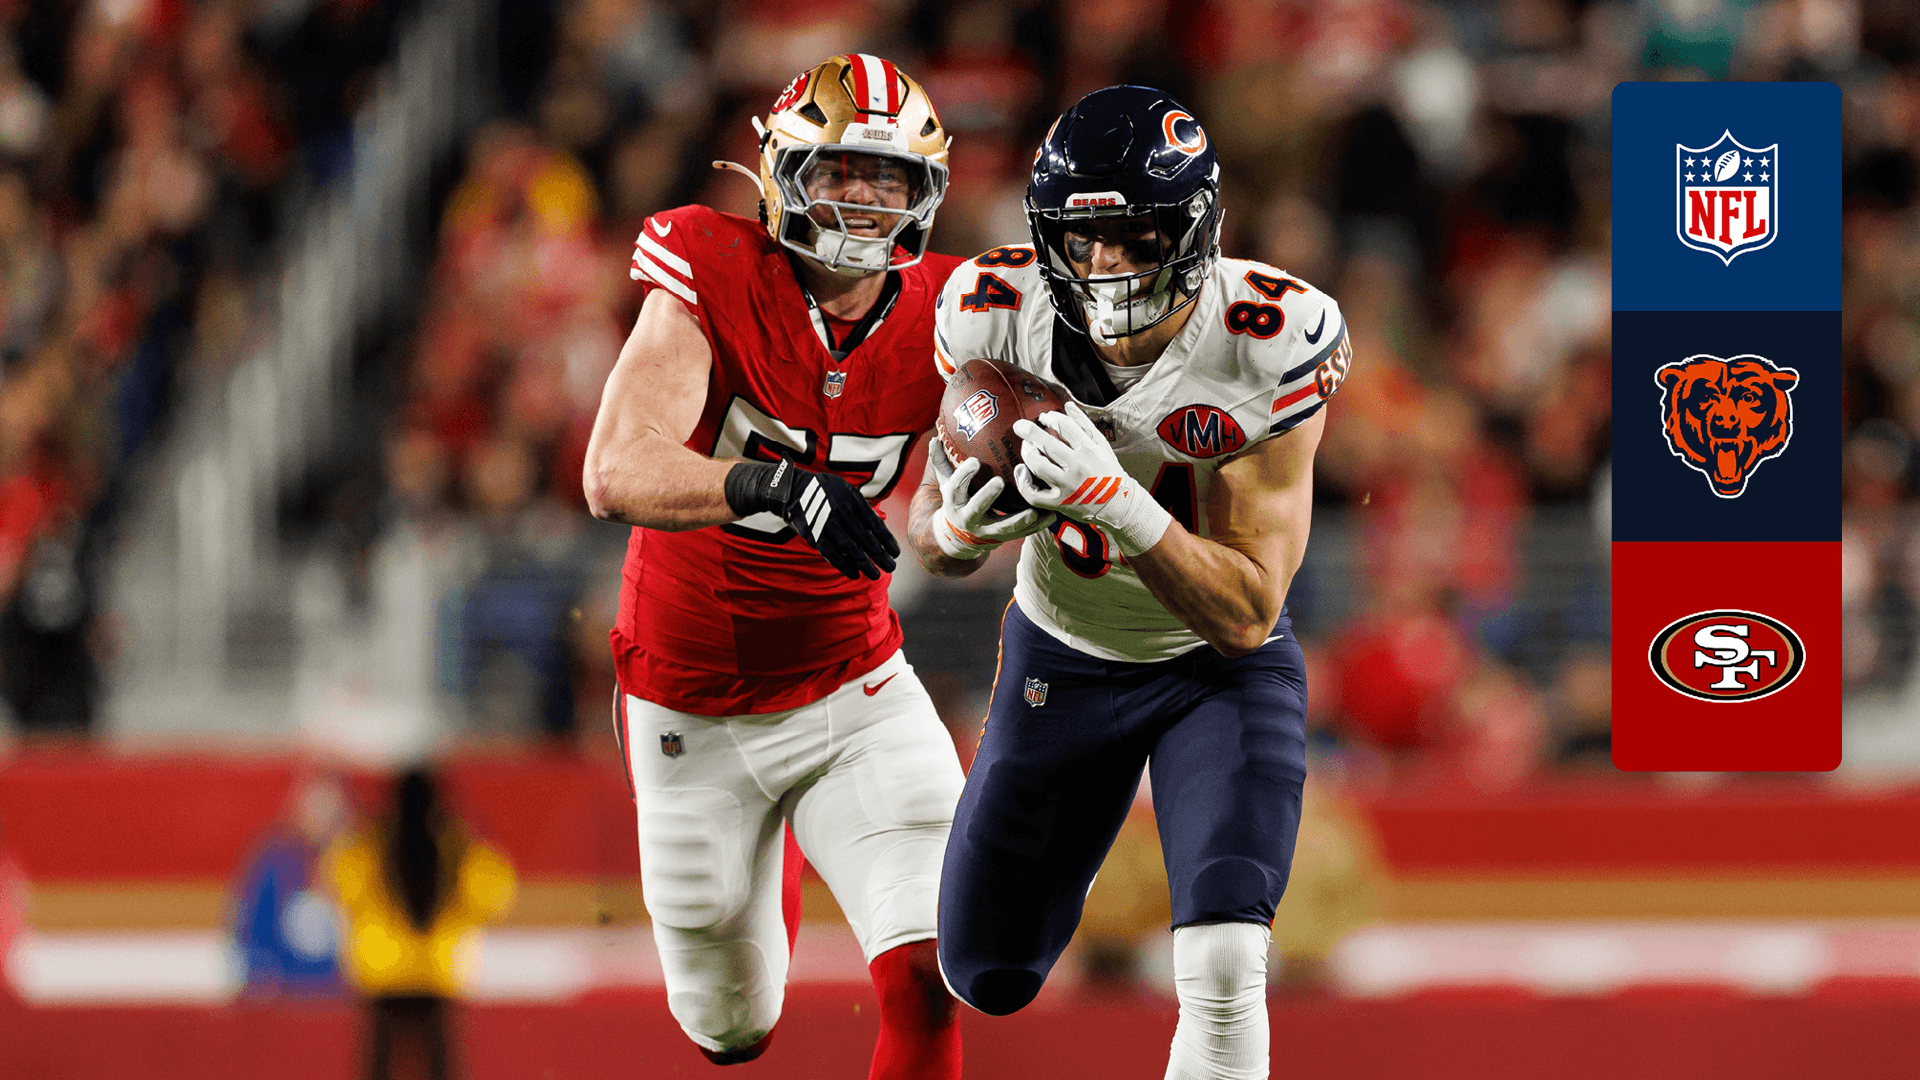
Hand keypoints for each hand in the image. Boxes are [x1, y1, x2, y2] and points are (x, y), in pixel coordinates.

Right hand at [727, 460, 898, 578]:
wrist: (792, 489)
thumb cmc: (824, 490)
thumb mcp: (845, 490)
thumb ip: (861, 506)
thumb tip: (880, 526)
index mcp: (853, 500)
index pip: (874, 524)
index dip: (886, 540)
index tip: (896, 553)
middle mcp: (842, 512)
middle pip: (865, 539)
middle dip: (880, 556)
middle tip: (891, 568)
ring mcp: (827, 524)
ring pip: (850, 549)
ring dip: (865, 564)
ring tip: (876, 575)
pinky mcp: (813, 535)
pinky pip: (832, 554)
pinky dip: (844, 566)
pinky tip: (854, 574)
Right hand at [935, 456, 1055, 559]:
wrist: (960, 537)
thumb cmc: (958, 501)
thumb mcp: (946, 484)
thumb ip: (941, 462)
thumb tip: (935, 438)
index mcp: (955, 501)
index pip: (955, 487)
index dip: (964, 474)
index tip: (975, 461)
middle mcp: (969, 518)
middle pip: (977, 508)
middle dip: (987, 496)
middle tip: (999, 482)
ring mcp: (987, 530)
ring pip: (1003, 526)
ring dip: (1019, 519)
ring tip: (1033, 509)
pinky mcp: (1003, 538)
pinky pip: (1021, 534)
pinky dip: (1036, 527)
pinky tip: (1050, 516)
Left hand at [1012, 401, 1172, 555]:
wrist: (1118, 505)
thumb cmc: (1109, 472)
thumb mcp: (1102, 446)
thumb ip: (1085, 424)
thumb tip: (1067, 405)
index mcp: (1090, 450)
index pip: (1065, 427)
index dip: (1051, 418)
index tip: (1044, 417)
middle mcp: (1078, 467)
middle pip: (1048, 444)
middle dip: (1030, 431)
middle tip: (1020, 426)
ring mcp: (1068, 486)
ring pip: (1039, 466)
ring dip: (1028, 453)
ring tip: (1026, 447)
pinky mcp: (1060, 503)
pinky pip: (1034, 494)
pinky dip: (1024, 482)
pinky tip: (1022, 471)